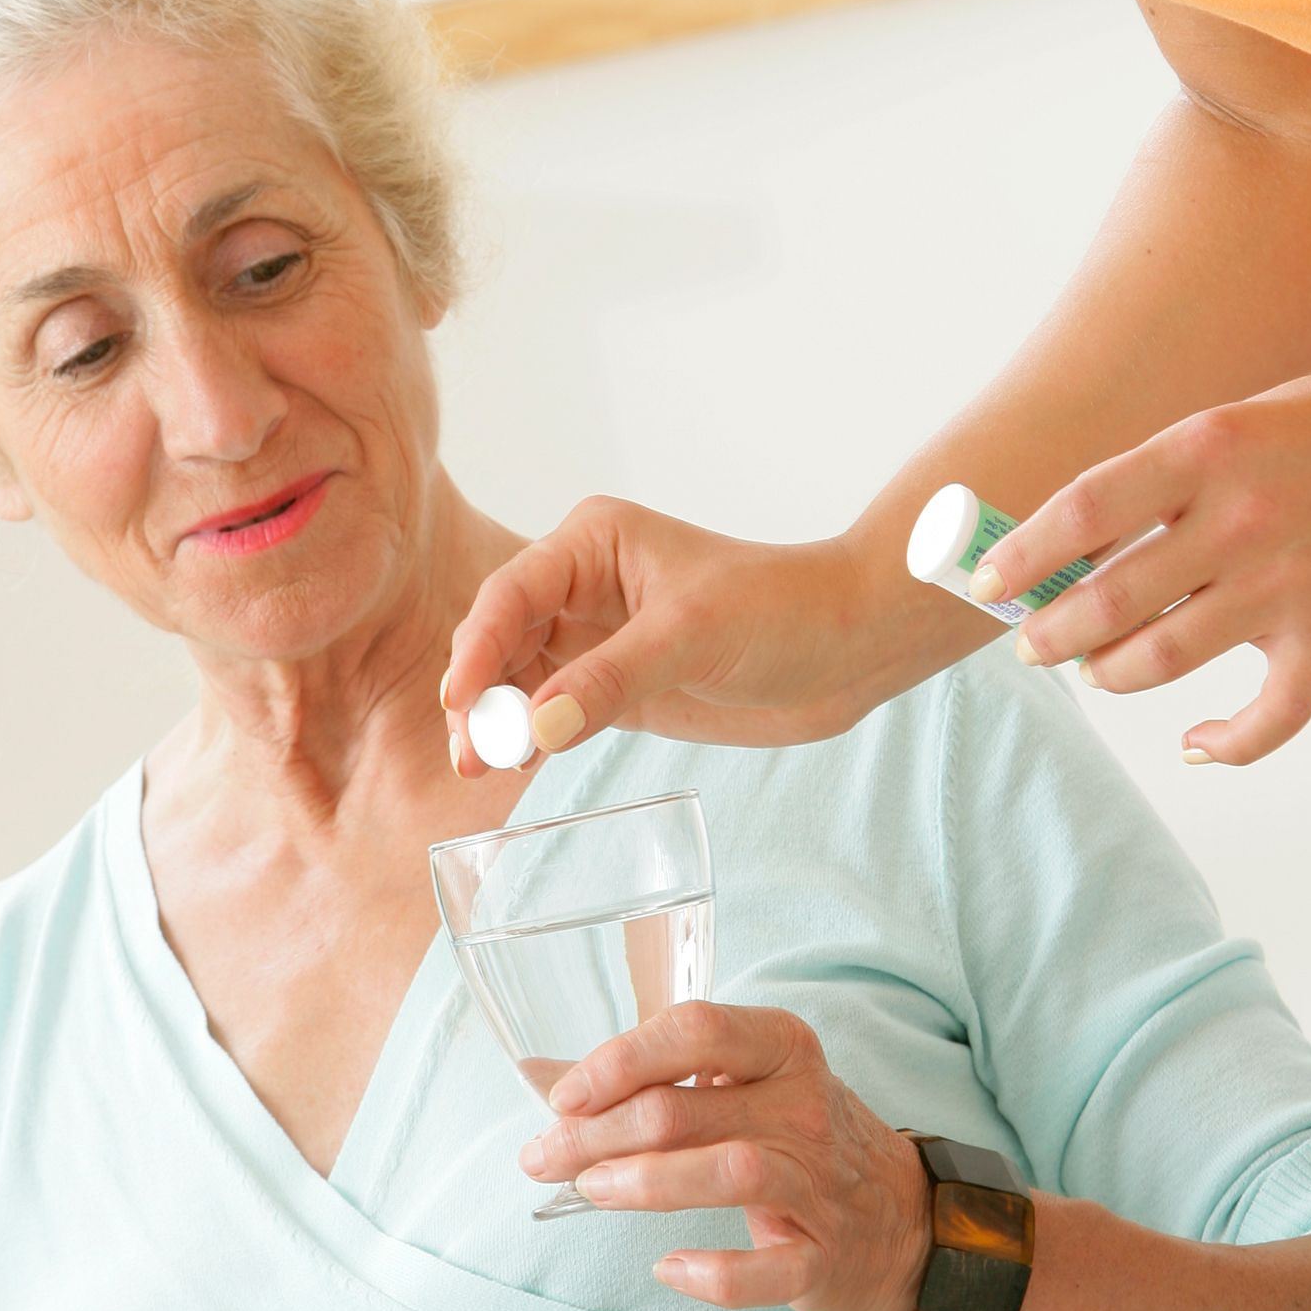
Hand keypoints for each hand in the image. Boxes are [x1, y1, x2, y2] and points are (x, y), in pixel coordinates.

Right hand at [444, 500, 973, 770]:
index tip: (462, 702)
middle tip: (471, 752)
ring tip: (481, 769)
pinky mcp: (615, 685)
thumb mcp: (692, 637)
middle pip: (502, 637)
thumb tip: (539, 725)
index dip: (479, 647)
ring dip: (498, 721)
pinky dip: (530, 737)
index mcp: (592, 541)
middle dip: (479, 691)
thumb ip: (611, 679)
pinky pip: (553, 710)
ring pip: (519, 679)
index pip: (513, 592)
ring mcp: (596, 638)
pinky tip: (514, 766)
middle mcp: (583, 585)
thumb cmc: (782, 611)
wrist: (848, 648)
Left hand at [518, 1003, 932, 1310]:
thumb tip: (539, 1077)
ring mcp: (819, 1181)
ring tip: (589, 1192)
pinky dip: (714, 1274)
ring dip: (646, 1182)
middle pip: (688, 1106)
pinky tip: (669, 1267)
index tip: (564, 1095)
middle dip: (601, 1132)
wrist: (900, 1219)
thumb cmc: (797, 1140)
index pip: (697, 1029)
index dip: (622, 1059)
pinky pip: (770, 1268)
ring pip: (730, 1171)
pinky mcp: (825, 1256)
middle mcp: (804, 1104)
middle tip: (544, 1156)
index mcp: (779, 1048)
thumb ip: (652, 1079)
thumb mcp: (743, 1088)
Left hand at [973, 361, 1310, 763]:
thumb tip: (1063, 551)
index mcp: (1202, 451)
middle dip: (1051, 634)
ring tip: (1096, 671)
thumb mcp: (1223, 428)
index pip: (1083, 510)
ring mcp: (1290, 579)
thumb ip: (1156, 485)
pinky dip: (1223, 744)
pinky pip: (1269, 716)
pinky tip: (1192, 743)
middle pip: (1111, 599)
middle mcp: (1241, 516)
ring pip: (1167, 657)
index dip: (1020, 556)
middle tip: (1031, 643)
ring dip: (1114, 675)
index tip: (981, 585)